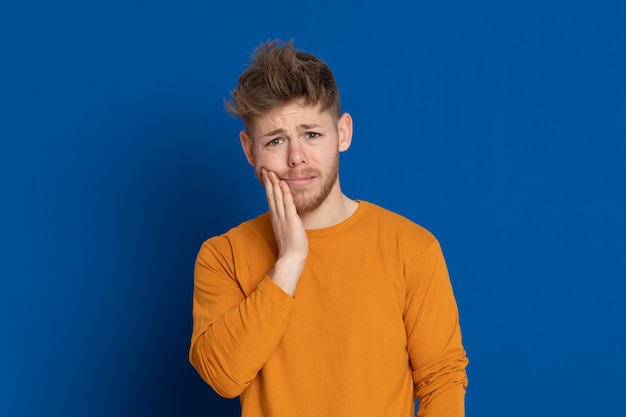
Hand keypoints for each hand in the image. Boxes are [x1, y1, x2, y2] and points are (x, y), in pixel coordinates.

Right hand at [262, 168, 307, 294]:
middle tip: (265, 170)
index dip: (268, 187)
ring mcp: (283, 218)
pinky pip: (287, 204)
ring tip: (271, 172)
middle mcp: (277, 216)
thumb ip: (285, 223)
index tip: (266, 177)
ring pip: (277, 197)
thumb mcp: (286, 231)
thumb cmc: (291, 247)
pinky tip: (283, 184)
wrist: (292, 258)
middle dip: (268, 182)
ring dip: (274, 184)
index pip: (271, 199)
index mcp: (276, 218)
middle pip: (271, 196)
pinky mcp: (291, 220)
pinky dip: (285, 193)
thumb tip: (286, 217)